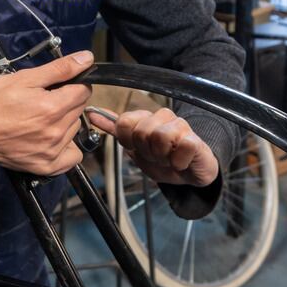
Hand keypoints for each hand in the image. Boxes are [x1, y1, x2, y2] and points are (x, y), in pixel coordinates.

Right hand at [0, 51, 93, 175]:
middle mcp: (55, 132)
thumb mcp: (24, 78)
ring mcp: (51, 152)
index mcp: (52, 107)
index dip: (72, 83)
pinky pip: (72, 157)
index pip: (83, 90)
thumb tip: (85, 59)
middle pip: (79, 109)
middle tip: (43, 100)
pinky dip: (67, 147)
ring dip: (65, 122)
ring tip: (41, 118)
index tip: (58, 85)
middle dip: (67, 100)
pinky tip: (51, 138)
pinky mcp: (46, 166)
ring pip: (75, 129)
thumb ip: (59, 69)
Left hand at [87, 107, 218, 187]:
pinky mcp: (195, 139)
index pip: (124, 122)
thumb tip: (92, 113)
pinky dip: (178, 162)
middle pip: (141, 131)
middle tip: (156, 156)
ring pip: (160, 136)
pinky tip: (181, 162)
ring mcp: (180, 126)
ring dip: (162, 157)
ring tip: (168, 159)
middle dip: (146, 152)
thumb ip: (115, 130)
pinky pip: (181, 147)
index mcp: (145, 118)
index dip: (128, 141)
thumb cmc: (163, 159)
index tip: (138, 149)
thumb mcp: (134, 148)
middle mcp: (162, 117)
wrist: (189, 173)